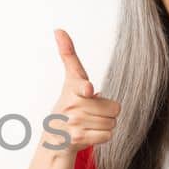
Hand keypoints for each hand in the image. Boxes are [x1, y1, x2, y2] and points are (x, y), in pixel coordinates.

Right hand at [45, 29, 120, 153]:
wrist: (54, 137)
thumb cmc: (68, 105)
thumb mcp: (69, 79)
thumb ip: (68, 56)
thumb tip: (58, 29)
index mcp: (72, 89)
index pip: (80, 85)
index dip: (85, 88)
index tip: (87, 89)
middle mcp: (71, 106)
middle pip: (113, 107)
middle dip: (107, 111)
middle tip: (91, 113)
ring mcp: (73, 123)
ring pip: (112, 122)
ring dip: (104, 124)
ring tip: (88, 123)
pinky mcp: (77, 138)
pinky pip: (107, 135)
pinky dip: (102, 136)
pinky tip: (88, 134)